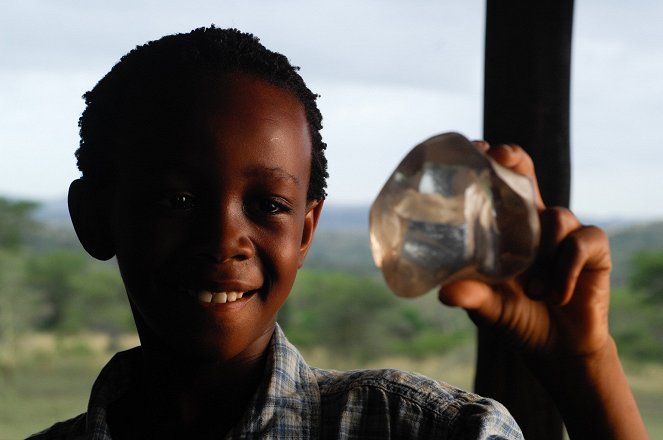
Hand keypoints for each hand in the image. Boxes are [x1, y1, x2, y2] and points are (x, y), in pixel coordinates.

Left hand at [438, 142, 611, 360]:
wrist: (556, 349)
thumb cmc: (516, 317)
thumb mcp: (487, 308)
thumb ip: (470, 297)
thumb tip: (443, 293)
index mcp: (505, 229)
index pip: (496, 185)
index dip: (488, 163)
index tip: (476, 149)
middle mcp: (533, 224)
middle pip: (527, 175)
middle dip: (516, 161)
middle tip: (502, 157)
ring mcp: (563, 235)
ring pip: (556, 216)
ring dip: (543, 253)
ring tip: (531, 291)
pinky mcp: (593, 252)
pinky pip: (582, 243)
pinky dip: (567, 268)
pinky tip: (556, 293)